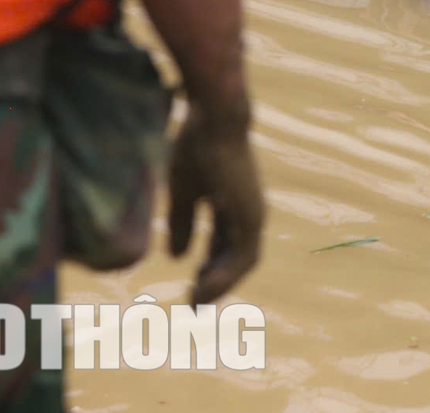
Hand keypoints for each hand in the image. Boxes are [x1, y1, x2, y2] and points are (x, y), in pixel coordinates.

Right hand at [166, 104, 263, 304]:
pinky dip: (225, 275)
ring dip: (220, 285)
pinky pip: (243, 256)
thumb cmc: (197, 149)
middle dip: (215, 283)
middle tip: (194, 306)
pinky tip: (204, 289)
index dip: (210, 268)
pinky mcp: (251, 215)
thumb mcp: (183, 193)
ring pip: (242, 262)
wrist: (213, 122)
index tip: (191, 287)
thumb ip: (183, 223)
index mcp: (233, 206)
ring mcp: (253, 215)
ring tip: (196, 304)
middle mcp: (248, 213)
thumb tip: (176, 256)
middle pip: (235, 259)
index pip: (226, 247)